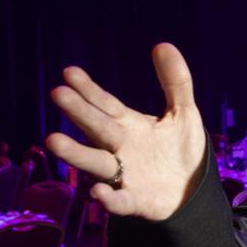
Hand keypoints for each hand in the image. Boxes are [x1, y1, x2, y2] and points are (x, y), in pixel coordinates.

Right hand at [45, 43, 205, 220]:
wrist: (193, 191)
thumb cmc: (182, 150)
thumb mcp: (183, 112)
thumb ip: (175, 82)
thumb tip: (163, 45)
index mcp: (129, 126)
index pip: (106, 105)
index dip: (89, 89)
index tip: (69, 72)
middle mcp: (120, 148)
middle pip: (97, 128)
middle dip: (80, 112)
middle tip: (58, 93)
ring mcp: (124, 175)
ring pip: (96, 163)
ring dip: (76, 153)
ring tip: (53, 140)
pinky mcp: (136, 201)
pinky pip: (120, 201)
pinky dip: (109, 198)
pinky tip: (98, 193)